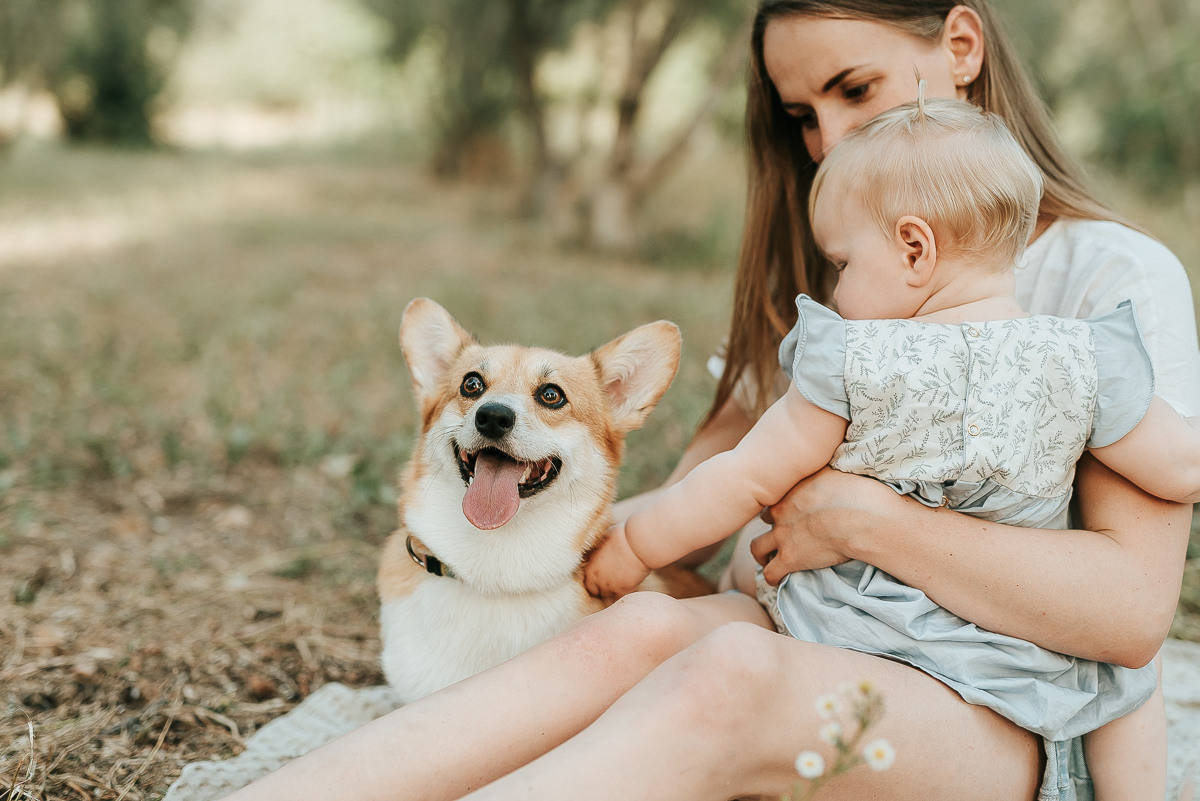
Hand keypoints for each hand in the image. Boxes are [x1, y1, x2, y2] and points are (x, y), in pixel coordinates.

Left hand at [584, 523, 651, 598]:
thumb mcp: (602, 542)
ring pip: (610, 595)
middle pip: (598, 591)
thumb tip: (594, 551)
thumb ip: (596, 551)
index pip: (588, 584)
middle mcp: (598, 581)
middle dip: (603, 586)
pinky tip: (632, 582)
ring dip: (615, 589)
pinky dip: (628, 590)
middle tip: (612, 578)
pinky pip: (624, 596)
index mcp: (590, 569)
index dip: (594, 581)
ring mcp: (612, 587)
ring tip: (622, 579)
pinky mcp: (625, 590)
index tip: (601, 576)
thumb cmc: (620, 538)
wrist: (637, 544)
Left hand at [750, 467, 903, 584]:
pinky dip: (772, 577)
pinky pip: (771, 573)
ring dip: (762, 554)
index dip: (782, 504)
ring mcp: (782, 536)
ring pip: (757, 548)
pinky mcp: (790, 559)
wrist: (859, 516)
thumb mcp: (831, 469)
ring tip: (768, 559)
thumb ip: (819, 470)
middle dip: (771, 525)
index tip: (790, 510)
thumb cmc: (853, 490)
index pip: (774, 496)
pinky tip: (777, 580)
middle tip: (782, 532)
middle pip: (764, 519)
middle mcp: (780, 512)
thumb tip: (823, 461)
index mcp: (789, 491)